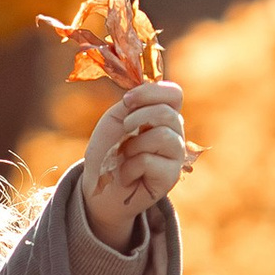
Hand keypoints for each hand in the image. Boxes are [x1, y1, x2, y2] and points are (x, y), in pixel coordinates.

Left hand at [80, 80, 186, 247]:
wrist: (99, 186)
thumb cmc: (108, 151)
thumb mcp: (116, 119)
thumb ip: (134, 103)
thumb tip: (148, 88)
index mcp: (163, 115)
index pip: (174, 93)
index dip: (151, 92)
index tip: (127, 101)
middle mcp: (174, 133)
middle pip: (167, 113)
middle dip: (136, 119)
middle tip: (123, 133)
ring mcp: (175, 155)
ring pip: (163, 136)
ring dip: (133, 146)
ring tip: (126, 156)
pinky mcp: (171, 176)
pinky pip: (150, 160)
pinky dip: (130, 167)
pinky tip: (129, 175)